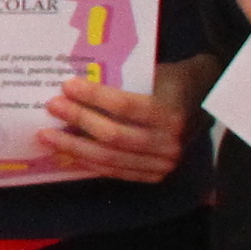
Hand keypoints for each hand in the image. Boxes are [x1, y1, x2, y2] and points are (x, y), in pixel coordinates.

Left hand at [43, 54, 218, 183]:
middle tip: (51, 107)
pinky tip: (65, 153)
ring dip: (74, 147)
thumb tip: (74, 83)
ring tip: (47, 136)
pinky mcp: (154, 176)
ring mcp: (163, 164)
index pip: (125, 106)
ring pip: (110, 158)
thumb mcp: (152, 74)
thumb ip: (121, 80)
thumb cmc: (170, 82)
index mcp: (170, 113)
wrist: (203, 102)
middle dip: (79, 121)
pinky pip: (114, 171)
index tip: (67, 86)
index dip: (94, 97)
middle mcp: (169, 143)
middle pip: (114, 135)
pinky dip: (87, 162)